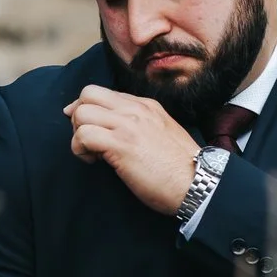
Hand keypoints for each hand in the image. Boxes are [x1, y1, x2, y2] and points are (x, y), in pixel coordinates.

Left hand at [66, 85, 201, 214]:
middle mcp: (136, 110)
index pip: (105, 93)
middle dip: (79, 116)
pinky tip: (93, 161)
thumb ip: (142, 126)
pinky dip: (80, 149)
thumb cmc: (181, 168)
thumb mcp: (163, 134)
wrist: (199, 183)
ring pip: (81, 112)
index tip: (90, 130)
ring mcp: (128, 125)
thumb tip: (116, 133)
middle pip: (88, 93)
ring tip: (91, 153)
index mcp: (146, 106)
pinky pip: (83, 135)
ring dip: (78, 134)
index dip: (91, 111)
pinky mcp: (120, 145)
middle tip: (87, 139)